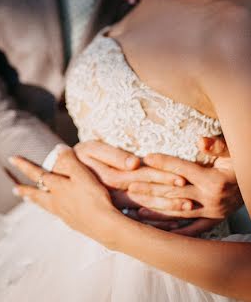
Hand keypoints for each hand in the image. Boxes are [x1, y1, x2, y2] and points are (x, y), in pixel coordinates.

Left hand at [9, 149, 117, 243]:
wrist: (104, 226)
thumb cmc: (93, 197)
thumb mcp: (81, 174)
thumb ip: (69, 160)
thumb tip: (57, 149)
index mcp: (57, 187)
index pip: (37, 174)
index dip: (24, 165)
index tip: (11, 158)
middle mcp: (56, 202)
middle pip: (37, 194)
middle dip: (25, 190)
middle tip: (14, 189)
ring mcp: (64, 214)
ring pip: (45, 205)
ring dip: (35, 200)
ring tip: (28, 199)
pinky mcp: (73, 223)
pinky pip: (56, 213)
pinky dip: (50, 209)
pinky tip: (55, 210)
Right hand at [74, 140, 186, 225]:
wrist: (56, 176)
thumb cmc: (78, 156)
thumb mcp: (91, 148)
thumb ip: (114, 155)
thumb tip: (135, 162)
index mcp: (108, 178)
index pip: (140, 178)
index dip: (160, 177)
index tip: (181, 178)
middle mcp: (112, 196)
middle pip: (145, 197)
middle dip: (168, 199)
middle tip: (190, 201)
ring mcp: (112, 208)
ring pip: (142, 211)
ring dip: (164, 213)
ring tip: (186, 211)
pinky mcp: (112, 214)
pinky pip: (135, 220)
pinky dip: (153, 221)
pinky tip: (170, 225)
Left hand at [127, 138, 241, 228]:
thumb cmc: (241, 162)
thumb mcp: (233, 151)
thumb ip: (217, 146)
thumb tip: (201, 141)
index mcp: (214, 180)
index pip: (182, 169)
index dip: (163, 162)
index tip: (146, 157)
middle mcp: (210, 199)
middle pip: (175, 192)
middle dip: (151, 188)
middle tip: (130, 185)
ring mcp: (211, 212)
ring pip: (178, 212)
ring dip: (156, 210)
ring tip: (135, 209)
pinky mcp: (213, 220)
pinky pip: (190, 228)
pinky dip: (173, 229)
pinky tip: (157, 228)